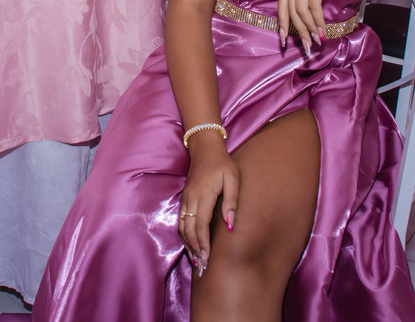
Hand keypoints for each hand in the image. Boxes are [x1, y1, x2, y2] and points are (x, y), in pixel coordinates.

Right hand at [178, 137, 238, 273]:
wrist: (204, 148)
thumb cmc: (222, 164)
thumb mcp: (233, 178)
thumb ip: (232, 201)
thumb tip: (230, 223)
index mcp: (204, 195)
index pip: (201, 225)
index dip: (203, 243)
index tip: (207, 258)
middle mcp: (191, 199)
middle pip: (189, 229)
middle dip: (195, 248)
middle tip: (202, 265)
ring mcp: (186, 198)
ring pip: (182, 226)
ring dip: (188, 244)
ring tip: (196, 259)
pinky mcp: (184, 198)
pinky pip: (181, 220)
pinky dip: (184, 234)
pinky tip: (190, 243)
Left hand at [277, 0, 348, 45]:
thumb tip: (310, 1)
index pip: (281, 6)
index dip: (282, 24)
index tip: (284, 39)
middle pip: (291, 12)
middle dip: (298, 32)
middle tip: (307, 47)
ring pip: (301, 12)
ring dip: (310, 28)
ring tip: (317, 40)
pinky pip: (313, 6)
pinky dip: (318, 20)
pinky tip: (323, 29)